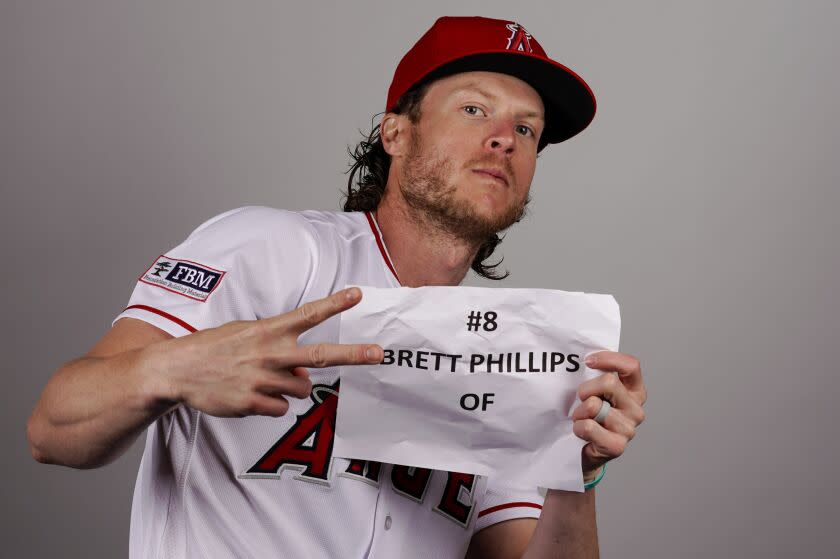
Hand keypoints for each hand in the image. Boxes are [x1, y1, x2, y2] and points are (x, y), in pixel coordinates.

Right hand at [151, 287, 382, 417]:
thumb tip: (305, 376)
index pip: (308, 314)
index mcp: (268, 330)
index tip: (358, 294)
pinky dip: (270, 404)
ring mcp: (262, 379)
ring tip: (261, 378)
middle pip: (321, 355)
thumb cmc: (215, 349)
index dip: (334, 303)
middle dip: (353, 354)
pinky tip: (249, 394)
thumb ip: (279, 349)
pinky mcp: (252, 402)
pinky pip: (279, 409)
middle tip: (379, 353)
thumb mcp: (246, 335)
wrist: (176, 370)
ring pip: (300, 389)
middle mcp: (269, 353)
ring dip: (289, 387)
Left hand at [571, 351, 646, 479]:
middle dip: (586, 389)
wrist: (585, 450)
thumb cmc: (590, 416)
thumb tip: (586, 358)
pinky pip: (589, 426)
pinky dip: (579, 428)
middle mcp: (636, 409)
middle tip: (581, 401)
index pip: (631, 366)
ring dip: (580, 412)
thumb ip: (597, 376)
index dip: (609, 359)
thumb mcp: (596, 392)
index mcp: (634, 391)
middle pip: (609, 382)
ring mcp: (629, 429)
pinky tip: (582, 432)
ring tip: (582, 419)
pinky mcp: (617, 445)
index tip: (588, 361)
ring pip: (594, 405)